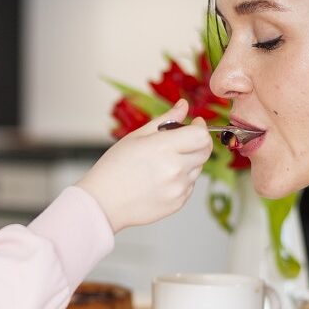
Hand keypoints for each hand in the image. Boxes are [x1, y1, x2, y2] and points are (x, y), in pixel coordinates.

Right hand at [76, 99, 212, 232]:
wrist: (103, 202)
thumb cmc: (114, 168)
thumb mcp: (136, 137)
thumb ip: (165, 120)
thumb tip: (183, 105)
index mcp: (163, 147)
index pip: (201, 135)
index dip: (201, 127)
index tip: (195, 123)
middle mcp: (175, 169)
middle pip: (205, 151)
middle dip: (197, 143)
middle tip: (180, 142)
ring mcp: (178, 188)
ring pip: (197, 169)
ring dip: (188, 162)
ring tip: (162, 165)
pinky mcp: (178, 203)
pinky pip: (189, 186)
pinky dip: (181, 180)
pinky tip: (160, 180)